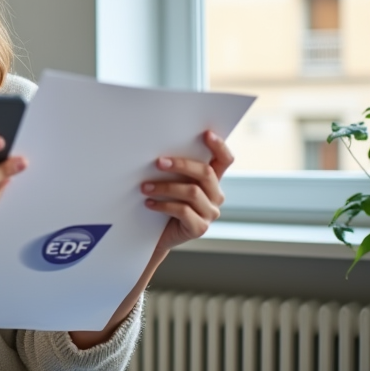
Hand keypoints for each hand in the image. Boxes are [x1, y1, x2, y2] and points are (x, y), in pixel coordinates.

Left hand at [144, 130, 233, 255]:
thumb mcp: (171, 184)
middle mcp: (216, 196)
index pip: (225, 160)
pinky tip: (149, 203)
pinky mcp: (200, 228)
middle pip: (206, 173)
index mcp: (212, 181)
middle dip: (181, 165)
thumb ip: (174, 170)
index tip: (206, 134)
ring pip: (192, 192)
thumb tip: (159, 151)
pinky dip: (163, 205)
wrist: (156, 237)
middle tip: (159, 162)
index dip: (220, 146)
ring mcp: (210, 213)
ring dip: (165, 187)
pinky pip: (183, 211)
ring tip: (144, 187)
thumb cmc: (162, 204)